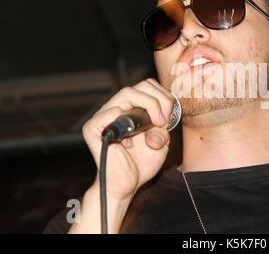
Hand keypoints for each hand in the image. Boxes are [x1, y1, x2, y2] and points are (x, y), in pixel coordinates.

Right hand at [82, 78, 174, 200]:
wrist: (126, 185)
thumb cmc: (142, 163)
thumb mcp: (161, 142)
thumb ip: (163, 126)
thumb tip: (158, 120)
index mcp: (132, 109)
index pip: (147, 87)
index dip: (163, 97)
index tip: (170, 118)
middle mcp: (117, 108)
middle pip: (139, 86)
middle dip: (159, 100)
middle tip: (165, 121)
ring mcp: (104, 117)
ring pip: (127, 93)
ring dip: (149, 106)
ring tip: (156, 125)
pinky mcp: (93, 129)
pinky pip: (107, 114)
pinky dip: (124, 120)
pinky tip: (130, 139)